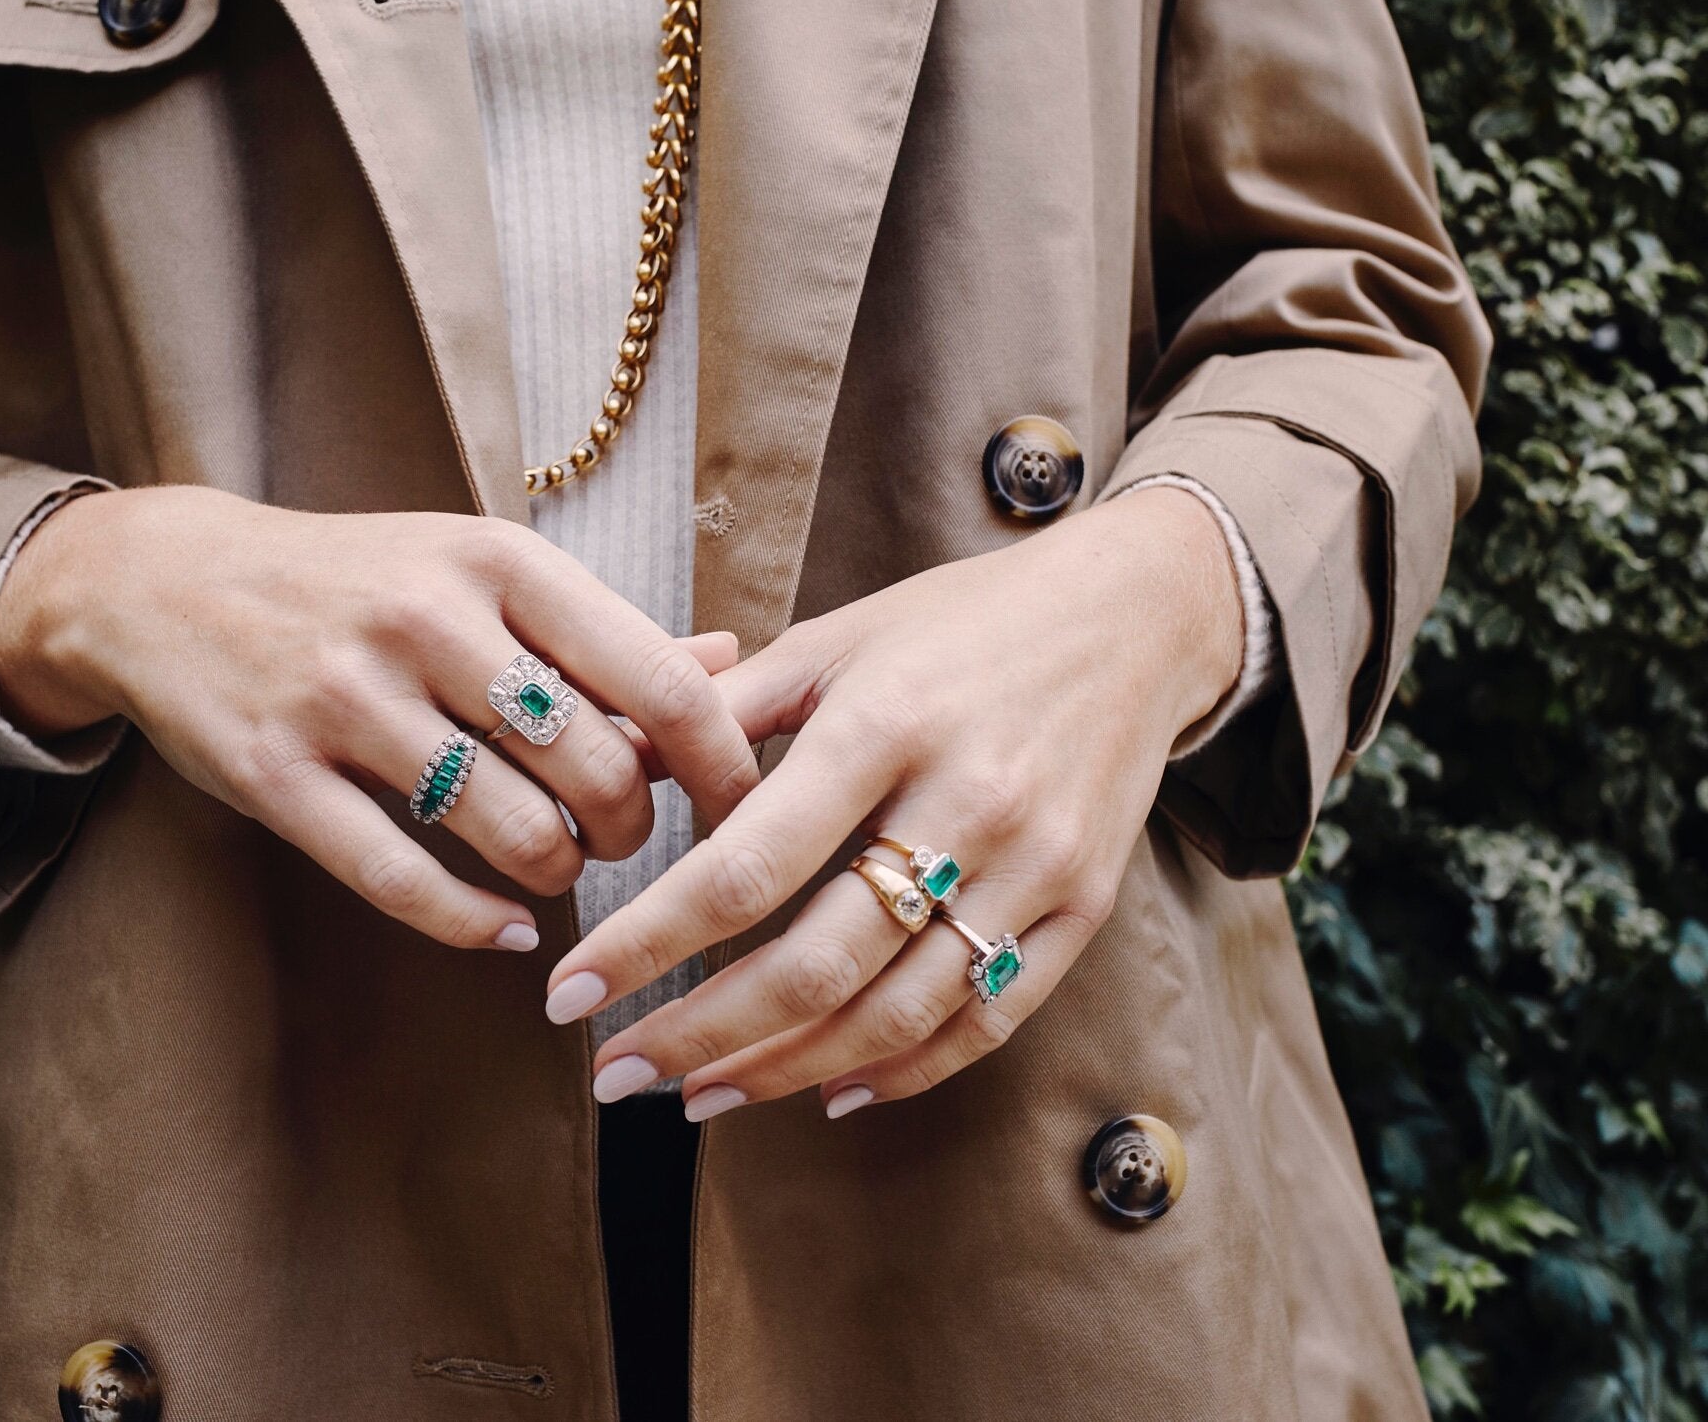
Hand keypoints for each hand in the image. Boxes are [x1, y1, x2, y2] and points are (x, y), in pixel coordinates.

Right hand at [0, 487, 760, 950]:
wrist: (163, 582)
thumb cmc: (355, 581)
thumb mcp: (478, 570)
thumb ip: (599, 628)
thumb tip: (735, 663)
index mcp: (497, 560)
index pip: (659, 679)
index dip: (722, 765)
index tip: (744, 812)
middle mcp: (427, 619)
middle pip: (598, 770)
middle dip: (631, 832)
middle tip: (617, 840)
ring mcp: (345, 698)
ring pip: (516, 834)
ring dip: (559, 877)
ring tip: (553, 867)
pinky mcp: (276, 774)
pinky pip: (405, 881)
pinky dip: (474, 923)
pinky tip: (503, 929)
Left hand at [545, 486, 1243, 1116]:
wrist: (1137, 613)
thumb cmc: (962, 621)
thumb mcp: (838, 636)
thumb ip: (723, 709)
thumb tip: (607, 762)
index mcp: (882, 724)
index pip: (741, 868)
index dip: (646, 944)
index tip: (571, 996)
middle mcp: (962, 801)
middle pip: (814, 965)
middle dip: (698, 1035)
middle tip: (616, 1072)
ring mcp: (1033, 865)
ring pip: (894, 1013)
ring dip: (783, 1070)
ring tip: (699, 1093)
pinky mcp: (1083, 906)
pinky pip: (983, 1020)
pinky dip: (902, 1073)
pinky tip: (828, 1091)